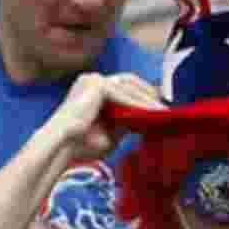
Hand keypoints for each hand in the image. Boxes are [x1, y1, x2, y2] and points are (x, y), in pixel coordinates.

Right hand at [49, 72, 165, 160]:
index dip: (143, 96)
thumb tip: (147, 119)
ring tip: (163, 113)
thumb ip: (126, 122)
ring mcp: (94, 80)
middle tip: (166, 109)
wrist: (62, 148)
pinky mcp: (97, 85)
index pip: (124, 87)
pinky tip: (152, 113)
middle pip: (130, 81)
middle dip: (149, 94)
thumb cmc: (81, 145)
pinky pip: (124, 94)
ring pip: (129, 86)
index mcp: (92, 90)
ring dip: (148, 99)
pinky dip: (139, 103)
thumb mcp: (111, 132)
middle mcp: (92, 80)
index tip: (160, 109)